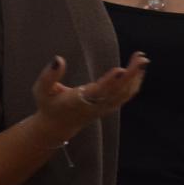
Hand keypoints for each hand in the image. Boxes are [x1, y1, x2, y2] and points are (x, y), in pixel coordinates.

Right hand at [31, 51, 148, 142]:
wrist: (57, 126)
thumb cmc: (49, 105)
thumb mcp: (41, 91)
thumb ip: (48, 76)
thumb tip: (58, 59)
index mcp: (78, 101)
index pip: (96, 92)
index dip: (109, 82)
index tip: (120, 70)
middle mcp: (94, 105)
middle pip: (116, 91)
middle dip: (130, 75)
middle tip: (141, 58)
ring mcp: (103, 107)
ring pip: (124, 94)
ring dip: (135, 77)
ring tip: (142, 58)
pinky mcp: (109, 106)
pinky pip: (125, 96)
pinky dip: (135, 83)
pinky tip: (139, 69)